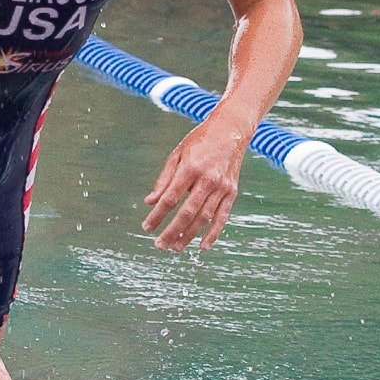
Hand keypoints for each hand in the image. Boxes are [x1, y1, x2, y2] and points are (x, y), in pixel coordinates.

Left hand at [142, 116, 250, 252]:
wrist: (231, 130)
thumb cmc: (199, 141)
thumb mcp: (177, 154)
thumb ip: (164, 179)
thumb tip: (150, 202)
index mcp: (191, 168)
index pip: (170, 198)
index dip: (157, 215)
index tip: (147, 227)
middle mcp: (208, 179)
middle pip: (187, 213)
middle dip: (172, 232)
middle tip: (159, 245)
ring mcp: (222, 187)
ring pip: (204, 218)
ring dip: (189, 236)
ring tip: (175, 248)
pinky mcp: (232, 192)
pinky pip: (222, 217)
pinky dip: (213, 234)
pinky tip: (202, 247)